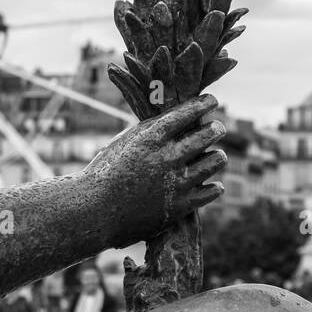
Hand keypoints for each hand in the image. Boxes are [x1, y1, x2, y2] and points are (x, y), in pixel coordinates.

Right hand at [86, 95, 226, 245]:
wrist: (93, 211)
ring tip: (215, 156)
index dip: (204, 103)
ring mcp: (175, 182)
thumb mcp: (123, 143)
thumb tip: (175, 120)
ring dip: (217, 156)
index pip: (187, 112)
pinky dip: (213, 186)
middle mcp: (166, 156)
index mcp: (150, 137)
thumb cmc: (105, 173)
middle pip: (208, 134)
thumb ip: (149, 132)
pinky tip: (211, 184)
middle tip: (217, 128)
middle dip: (216, 128)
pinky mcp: (180, 206)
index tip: (212, 100)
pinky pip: (211, 191)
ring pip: (215, 161)